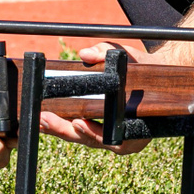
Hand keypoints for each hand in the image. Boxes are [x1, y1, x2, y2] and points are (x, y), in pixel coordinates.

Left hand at [34, 42, 153, 152]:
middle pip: (91, 139)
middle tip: (45, 120)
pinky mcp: (99, 133)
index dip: (95, 131)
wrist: (153, 77)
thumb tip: (85, 54)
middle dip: (66, 130)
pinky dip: (63, 128)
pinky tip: (44, 122)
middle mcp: (124, 137)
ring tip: (40, 120)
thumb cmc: (140, 68)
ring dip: (59, 130)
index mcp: (137, 124)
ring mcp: (110, 137)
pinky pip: (79, 134)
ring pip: (82, 139)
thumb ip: (106, 53)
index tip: (79, 123)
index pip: (114, 135)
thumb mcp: (127, 56)